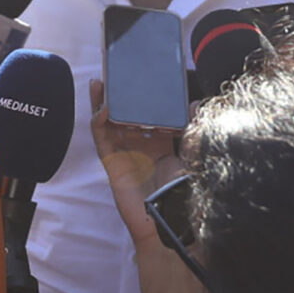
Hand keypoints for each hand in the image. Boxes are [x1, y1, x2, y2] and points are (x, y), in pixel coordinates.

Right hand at [89, 78, 181, 210]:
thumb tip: (194, 103)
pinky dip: (99, 122)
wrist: (167, 218)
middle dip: (118, 96)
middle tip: (114, 74)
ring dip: (102, 103)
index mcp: (160, 143)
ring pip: (108, 123)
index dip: (143, 97)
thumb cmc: (181, 191)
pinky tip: (103, 108)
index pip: (148, 114)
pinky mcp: (111, 161)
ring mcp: (124, 152)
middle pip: (124, 114)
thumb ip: (192, 129)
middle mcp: (140, 145)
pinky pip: (102, 138)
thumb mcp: (191, 154)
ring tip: (99, 83)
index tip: (141, 79)